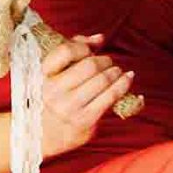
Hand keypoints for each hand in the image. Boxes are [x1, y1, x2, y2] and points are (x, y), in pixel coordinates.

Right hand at [38, 35, 135, 158]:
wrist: (47, 133)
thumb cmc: (56, 95)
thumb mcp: (57, 72)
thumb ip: (75, 49)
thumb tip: (100, 38)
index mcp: (44, 74)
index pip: (64, 51)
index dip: (82, 46)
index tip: (89, 50)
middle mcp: (53, 91)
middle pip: (89, 65)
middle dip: (105, 61)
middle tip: (109, 63)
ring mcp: (69, 106)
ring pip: (103, 80)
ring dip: (116, 72)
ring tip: (118, 72)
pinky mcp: (84, 119)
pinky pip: (111, 97)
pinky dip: (123, 85)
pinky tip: (128, 79)